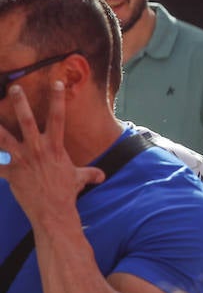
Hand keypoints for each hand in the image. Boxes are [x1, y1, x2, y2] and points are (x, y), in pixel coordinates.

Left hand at [0, 82, 103, 227]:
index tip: (56, 82)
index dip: (57, 99)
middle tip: (14, 88)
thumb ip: (90, 173)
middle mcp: (37, 149)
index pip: (58, 117)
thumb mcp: (80, 178)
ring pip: (4, 137)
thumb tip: (102, 175)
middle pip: (26, 120)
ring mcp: (22, 159)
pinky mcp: (10, 172)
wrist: (53, 211)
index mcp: (55, 147)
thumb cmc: (67, 192)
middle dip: (19, 102)